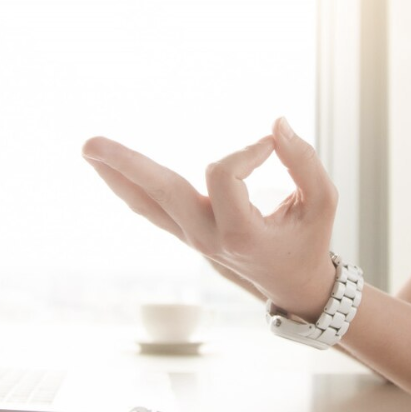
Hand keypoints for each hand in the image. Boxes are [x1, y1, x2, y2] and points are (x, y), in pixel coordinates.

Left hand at [81, 118, 338, 318]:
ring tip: (88, 149)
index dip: (248, 151)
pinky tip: (107, 170)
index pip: (223, 174)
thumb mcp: (323, 203)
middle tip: (87, 142)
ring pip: (146, 203)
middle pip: (159, 193)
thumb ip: (305, 162)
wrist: (293, 287)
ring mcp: (191, 238)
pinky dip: (130, 188)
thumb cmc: (309, 241)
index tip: (274, 145)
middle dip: (125, 164)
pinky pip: (151, 209)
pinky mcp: (186, 233)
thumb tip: (277, 124)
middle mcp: (206, 238)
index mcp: (238, 234)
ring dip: (115, 175)